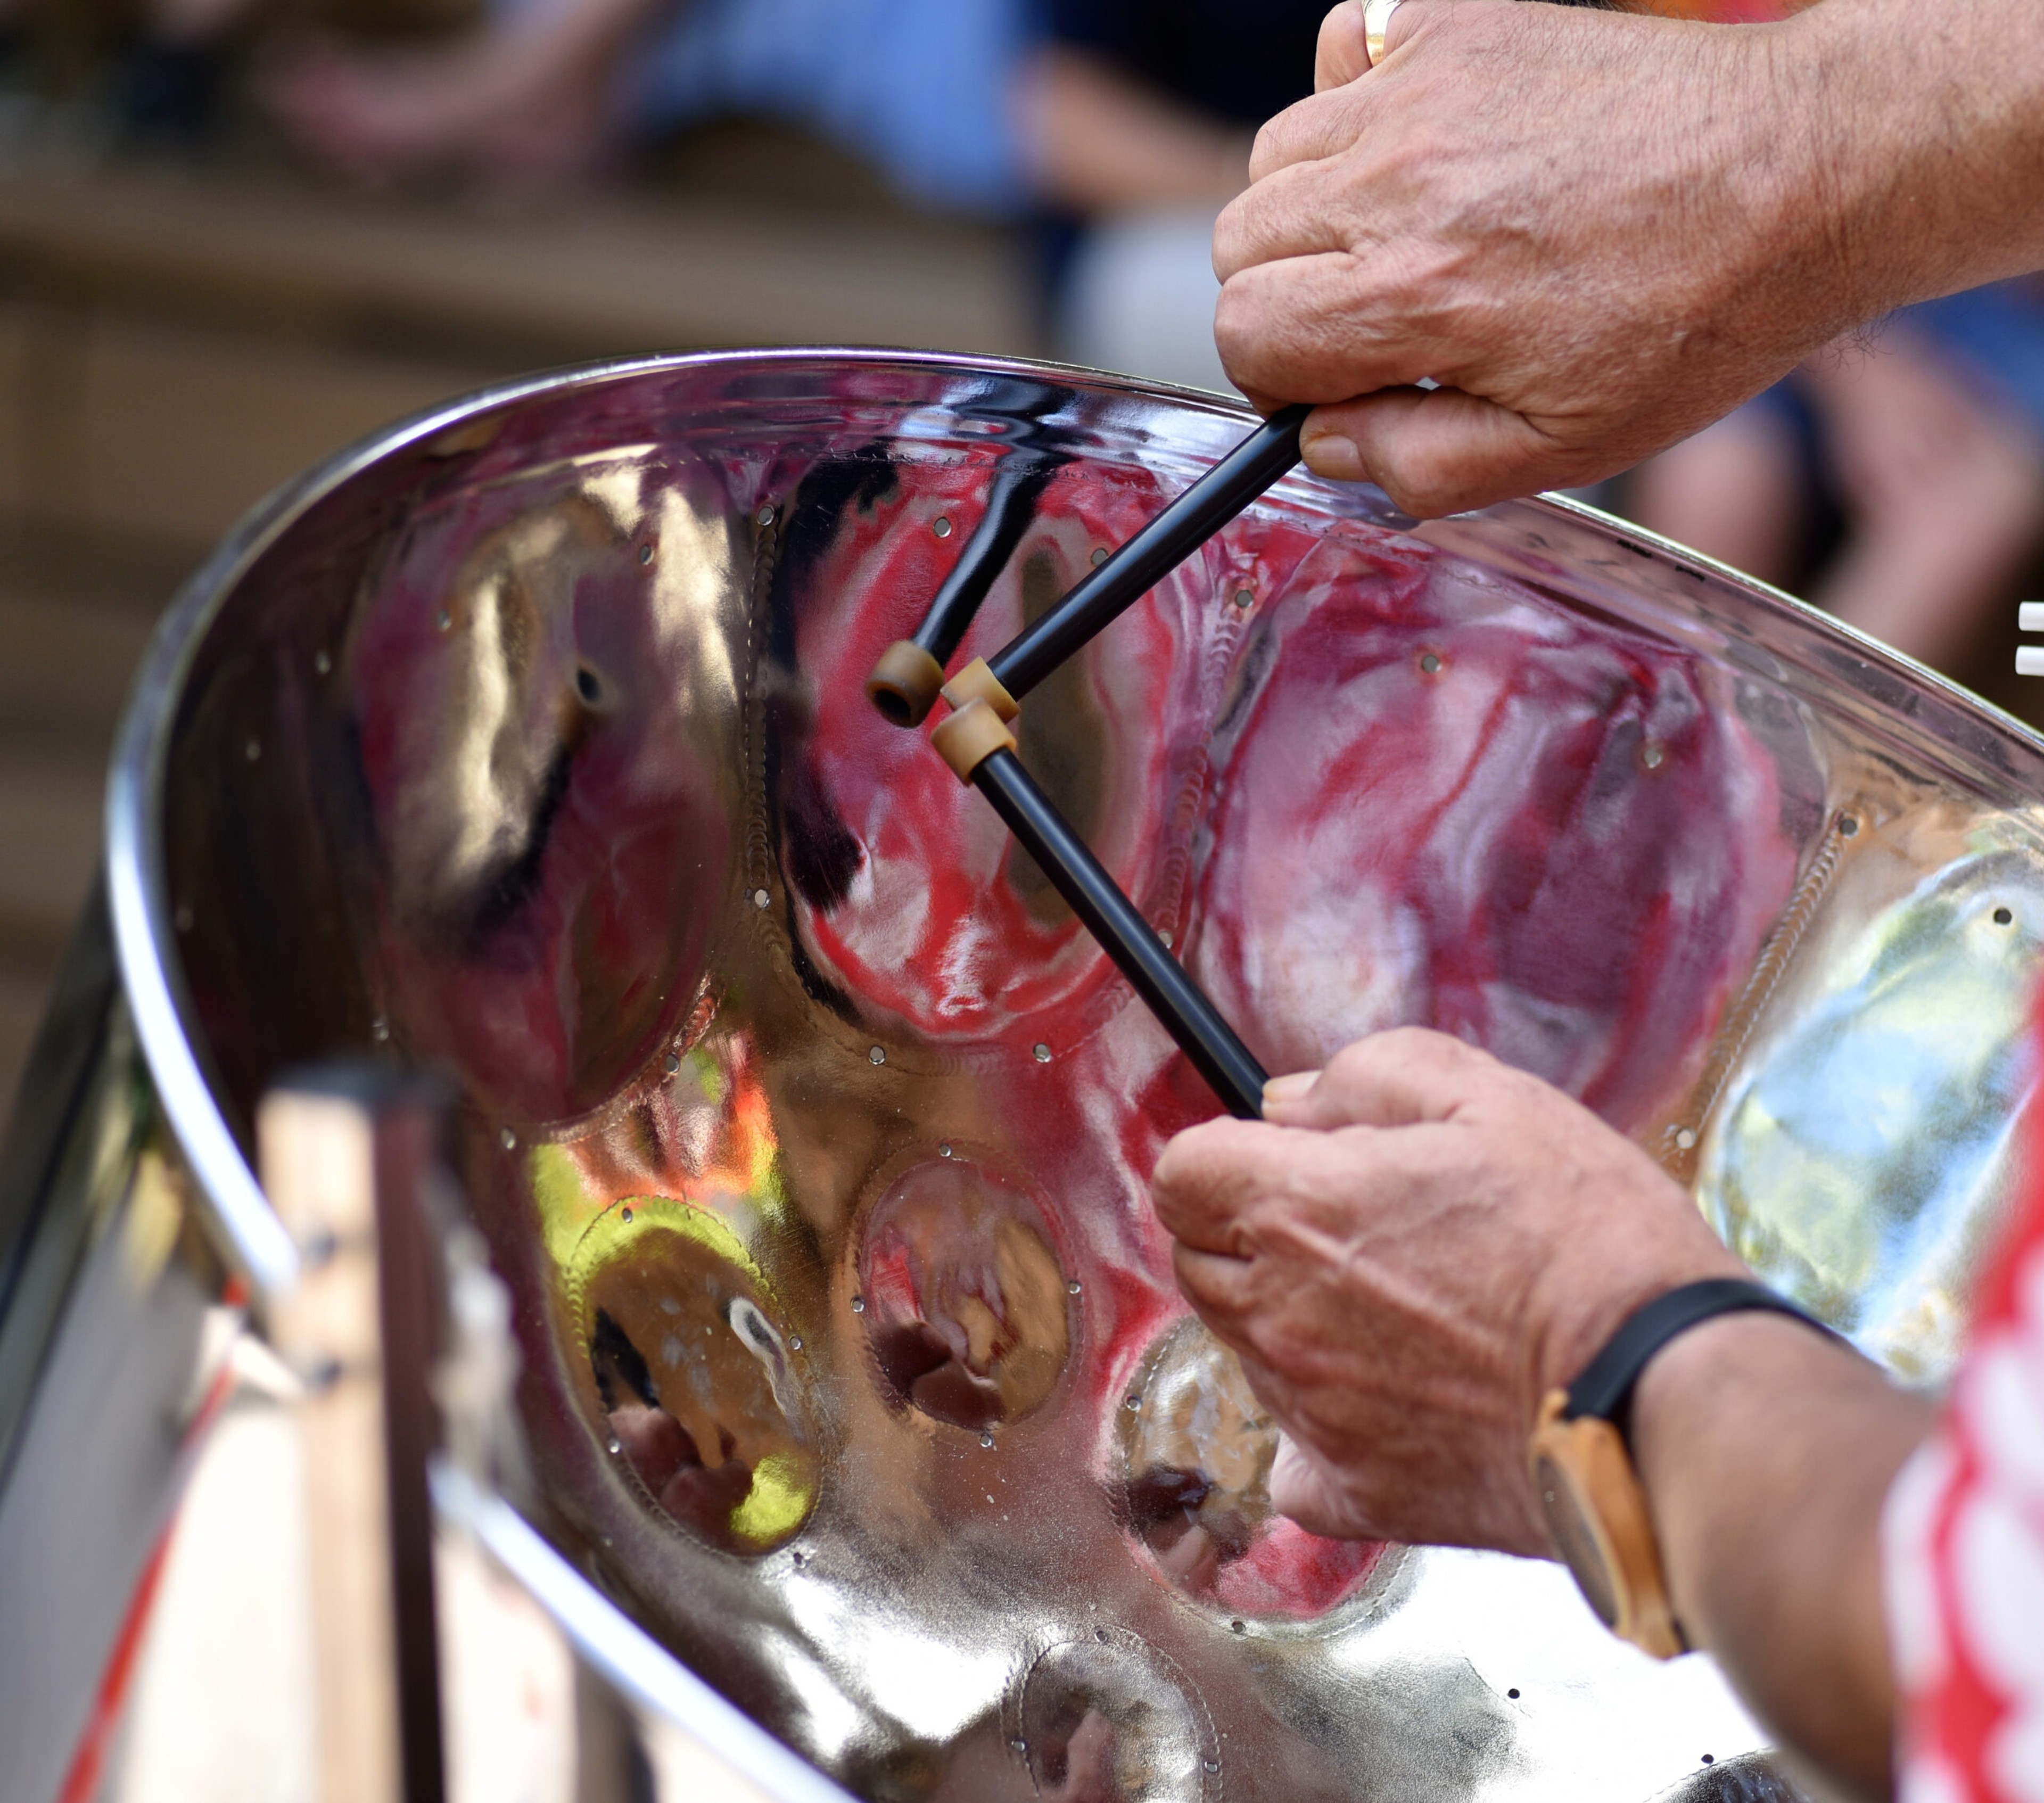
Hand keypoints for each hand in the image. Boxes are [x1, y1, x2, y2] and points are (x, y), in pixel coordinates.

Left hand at [1149, 1029, 1745, 1553]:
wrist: (1664, 1391)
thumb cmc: (1589, 1237)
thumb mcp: (1491, 1098)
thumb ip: (1370, 1078)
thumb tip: (1288, 1102)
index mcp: (1300, 1208)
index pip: (1181, 1176)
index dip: (1224, 1160)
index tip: (1277, 1162)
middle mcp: (1282, 1313)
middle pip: (1201, 1263)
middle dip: (1250, 1237)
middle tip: (1355, 1232)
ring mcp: (1312, 1411)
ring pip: (1248, 1352)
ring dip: (1293, 1323)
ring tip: (1406, 1313)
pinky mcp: (1357, 1493)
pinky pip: (1294, 1462)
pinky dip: (1324, 1434)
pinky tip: (1396, 1402)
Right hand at [1211, 0, 1866, 514]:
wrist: (1798, 175)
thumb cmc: (1691, 319)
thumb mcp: (1561, 450)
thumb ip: (1419, 465)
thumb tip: (1325, 444)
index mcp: (1414, 296)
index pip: (1245, 332)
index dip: (1277, 373)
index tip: (1333, 378)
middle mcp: (1399, 182)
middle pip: (1239, 243)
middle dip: (1285, 294)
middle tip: (1369, 314)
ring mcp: (1423, 88)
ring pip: (1276, 153)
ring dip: (1312, 204)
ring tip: (1399, 231)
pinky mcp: (1458, 22)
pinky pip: (1344, 48)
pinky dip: (1356, 97)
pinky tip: (1422, 144)